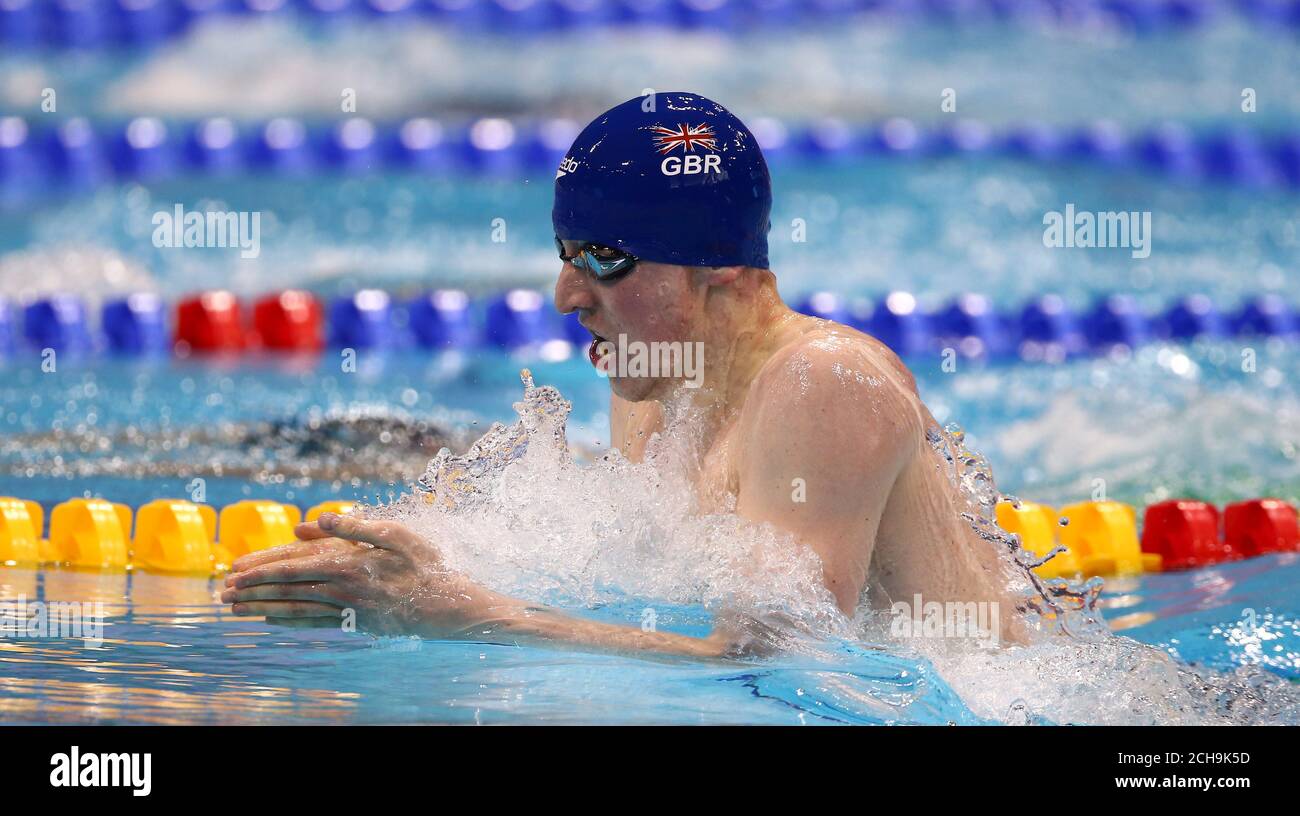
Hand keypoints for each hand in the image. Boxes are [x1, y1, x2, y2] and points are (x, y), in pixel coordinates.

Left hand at [222, 512, 490, 637]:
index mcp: (347, 564)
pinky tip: (273, 621)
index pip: (293, 566)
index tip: (234, 571)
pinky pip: (315, 622)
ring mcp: (348, 611)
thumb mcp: (395, 535)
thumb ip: (354, 527)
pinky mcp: (357, 623)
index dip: (261, 569)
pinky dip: (291, 621)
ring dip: (263, 609)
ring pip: (296, 608)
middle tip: (222, 594)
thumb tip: (315, 520)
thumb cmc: (427, 565)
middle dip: (253, 591)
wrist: (450, 606)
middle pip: (288, 589)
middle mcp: (341, 591)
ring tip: (237, 611)